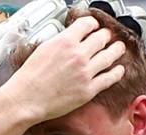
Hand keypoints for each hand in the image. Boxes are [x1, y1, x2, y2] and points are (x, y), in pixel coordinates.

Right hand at [0, 15, 126, 123]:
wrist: (26, 99)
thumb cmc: (30, 77)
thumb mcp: (44, 48)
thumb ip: (62, 42)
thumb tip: (72, 39)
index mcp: (65, 41)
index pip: (88, 24)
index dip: (93, 24)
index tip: (94, 27)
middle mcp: (78, 55)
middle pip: (102, 37)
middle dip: (106, 35)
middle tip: (107, 37)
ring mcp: (85, 73)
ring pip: (110, 56)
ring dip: (117, 50)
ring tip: (119, 48)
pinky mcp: (88, 90)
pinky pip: (109, 78)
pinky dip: (117, 72)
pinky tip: (119, 69)